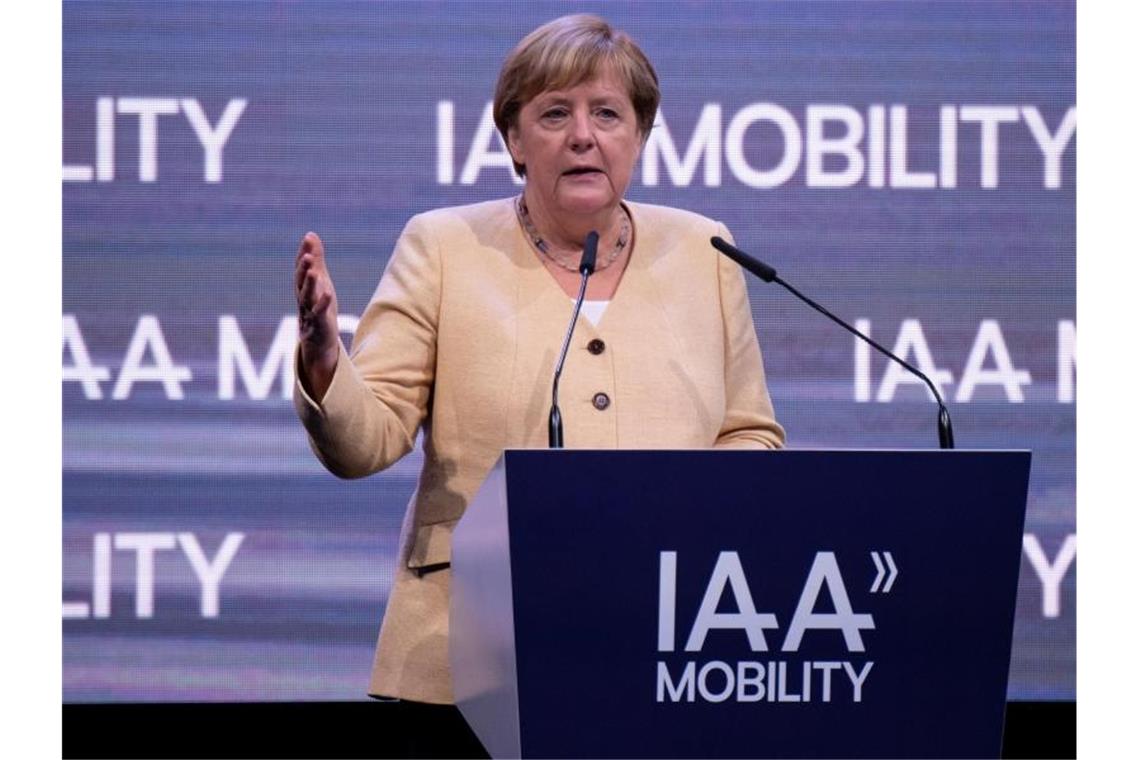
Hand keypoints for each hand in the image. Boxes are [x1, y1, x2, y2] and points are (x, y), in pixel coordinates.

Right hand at [294, 231, 339, 398]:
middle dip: (304, 267)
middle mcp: (302, 299)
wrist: (319, 342)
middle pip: (300, 281)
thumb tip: (311, 234)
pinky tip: (327, 293)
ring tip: (312, 270)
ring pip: (307, 297)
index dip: (304, 254)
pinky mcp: (318, 325)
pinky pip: (319, 313)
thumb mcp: (320, 281)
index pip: (301, 268)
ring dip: (309, 283)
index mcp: (302, 287)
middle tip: (308, 254)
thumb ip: (316, 259)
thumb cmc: (319, 308)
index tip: (308, 238)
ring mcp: (308, 313)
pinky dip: (322, 303)